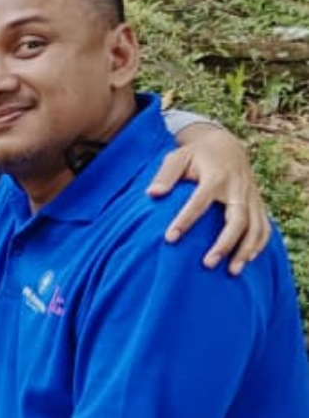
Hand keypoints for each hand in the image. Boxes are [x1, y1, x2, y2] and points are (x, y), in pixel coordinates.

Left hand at [148, 128, 270, 273]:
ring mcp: (251, 197)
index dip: (185, 220)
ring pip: (256, 227)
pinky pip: (264, 226)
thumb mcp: (178, 157)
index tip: (170, 239)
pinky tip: (247, 260)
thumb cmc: (196, 155)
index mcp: (215, 176)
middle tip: (207, 264)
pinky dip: (259, 244)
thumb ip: (166, 175)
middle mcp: (238, 188)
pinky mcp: (258, 203)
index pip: (200, 201)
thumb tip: (152, 194)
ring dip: (246, 250)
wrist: (227, 146)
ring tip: (233, 272)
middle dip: (225, 243)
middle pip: (237, 219)